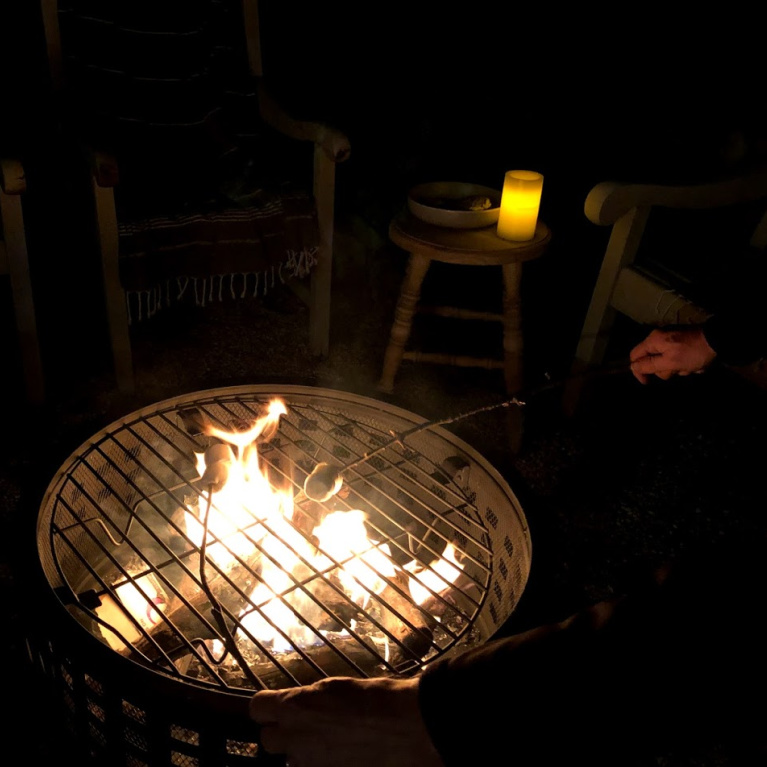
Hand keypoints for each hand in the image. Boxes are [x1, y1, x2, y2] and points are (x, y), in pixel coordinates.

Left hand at [249, 676, 443, 766]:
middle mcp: (295, 738)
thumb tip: (298, 703)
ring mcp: (309, 763)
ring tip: (325, 738)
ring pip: (290, 759)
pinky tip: (339, 751)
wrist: (403, 726)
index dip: (266, 705)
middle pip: (267, 739)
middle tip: (301, 723)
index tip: (275, 703)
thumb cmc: (373, 698)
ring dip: (300, 750)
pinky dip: (319, 762)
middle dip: (281, 731)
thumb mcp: (334, 686)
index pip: (257, 708)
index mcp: (294, 707)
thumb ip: (308, 698)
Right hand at [629, 327, 716, 383]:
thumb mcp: (669, 362)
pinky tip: (695, 364)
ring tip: (690, 367)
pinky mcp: (682, 342)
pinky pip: (677, 358)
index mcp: (653, 340)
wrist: (719, 340)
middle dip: (665, 370)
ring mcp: (672, 340)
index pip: (635, 357)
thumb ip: (649, 365)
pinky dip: (684, 364)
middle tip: (677, 370)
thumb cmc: (692, 353)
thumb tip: (633, 368)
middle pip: (652, 361)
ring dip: (677, 368)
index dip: (638, 371)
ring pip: (666, 362)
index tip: (648, 382)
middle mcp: (659, 338)